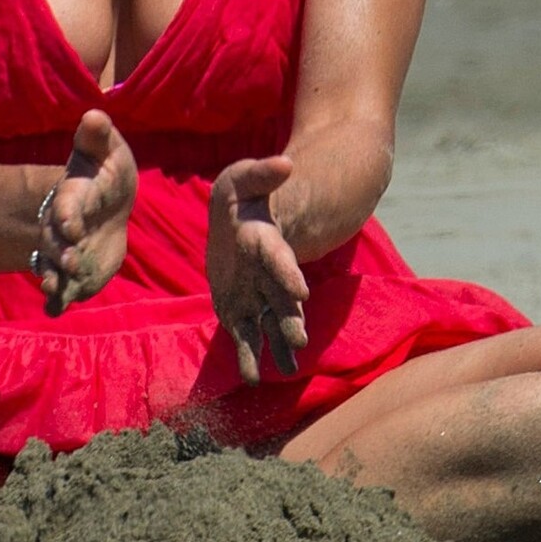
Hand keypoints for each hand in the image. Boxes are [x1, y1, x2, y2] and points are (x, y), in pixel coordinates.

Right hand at [34, 109, 135, 316]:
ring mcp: (66, 252)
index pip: (67, 206)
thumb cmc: (104, 172)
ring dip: (56, 278)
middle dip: (62, 252)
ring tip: (55, 291)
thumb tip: (95, 114)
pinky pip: (63, 289)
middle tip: (72, 261)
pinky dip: (57, 300)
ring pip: (54, 267)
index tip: (72, 225)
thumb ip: (97, 136)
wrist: (104, 205)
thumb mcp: (104, 150)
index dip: (68, 215)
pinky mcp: (76, 272)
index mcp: (72, 198)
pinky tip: (55, 309)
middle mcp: (63, 228)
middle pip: (56, 242)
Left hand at [206, 155, 308, 383]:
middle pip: (280, 298)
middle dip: (289, 318)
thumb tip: (286, 163)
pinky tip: (254, 379)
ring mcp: (256, 295)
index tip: (300, 291)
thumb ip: (261, 172)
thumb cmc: (243, 198)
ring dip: (279, 343)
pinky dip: (250, 357)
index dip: (287, 273)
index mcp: (264, 242)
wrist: (242, 222)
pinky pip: (246, 336)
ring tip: (288, 366)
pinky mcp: (240, 310)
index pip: (277, 259)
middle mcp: (266, 274)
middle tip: (299, 340)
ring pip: (270, 322)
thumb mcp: (243, 178)